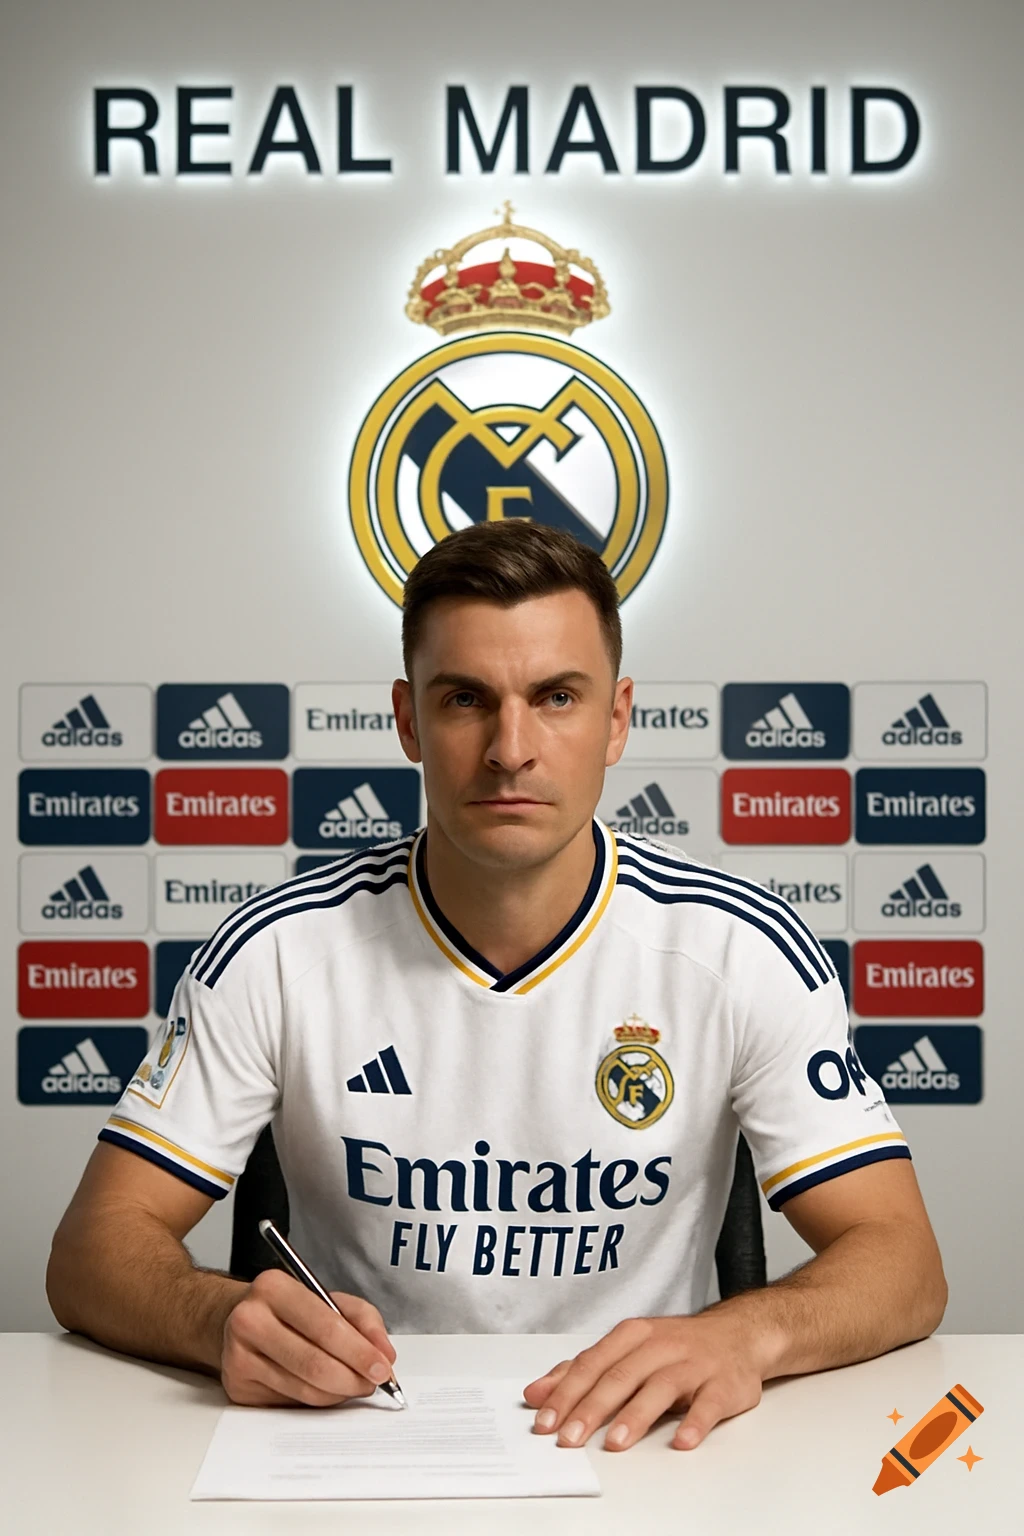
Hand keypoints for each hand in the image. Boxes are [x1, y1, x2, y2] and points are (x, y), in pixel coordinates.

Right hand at [221, 1268, 396, 1405]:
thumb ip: (363, 1320)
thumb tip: (384, 1354)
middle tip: (372, 1382)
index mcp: (274, 1288)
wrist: (237, 1320)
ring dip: (338, 1393)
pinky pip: (291, 1404)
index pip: (325, 1327)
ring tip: (352, 1384)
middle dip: (352, 1379)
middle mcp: (250, 1321)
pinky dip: (316, 1401)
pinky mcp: (237, 1389)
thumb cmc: (289, 1309)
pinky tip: (324, 1388)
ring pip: (304, 1390)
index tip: (382, 1368)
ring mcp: (239, 1358)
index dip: (358, 1352)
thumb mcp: (328, 1299)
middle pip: (314, 1364)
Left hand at [523, 1312, 764, 1451]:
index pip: (592, 1364)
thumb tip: (536, 1394)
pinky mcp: (722, 1384)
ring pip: (660, 1388)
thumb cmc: (675, 1346)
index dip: (566, 1392)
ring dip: (636, 1416)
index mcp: (632, 1335)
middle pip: (620, 1376)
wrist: (738, 1334)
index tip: (545, 1420)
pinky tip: (682, 1441)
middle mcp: (660, 1345)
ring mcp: (693, 1364)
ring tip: (616, 1442)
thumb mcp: (626, 1350)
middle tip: (569, 1438)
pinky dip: (695, 1422)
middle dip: (592, 1408)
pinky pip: (708, 1404)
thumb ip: (581, 1371)